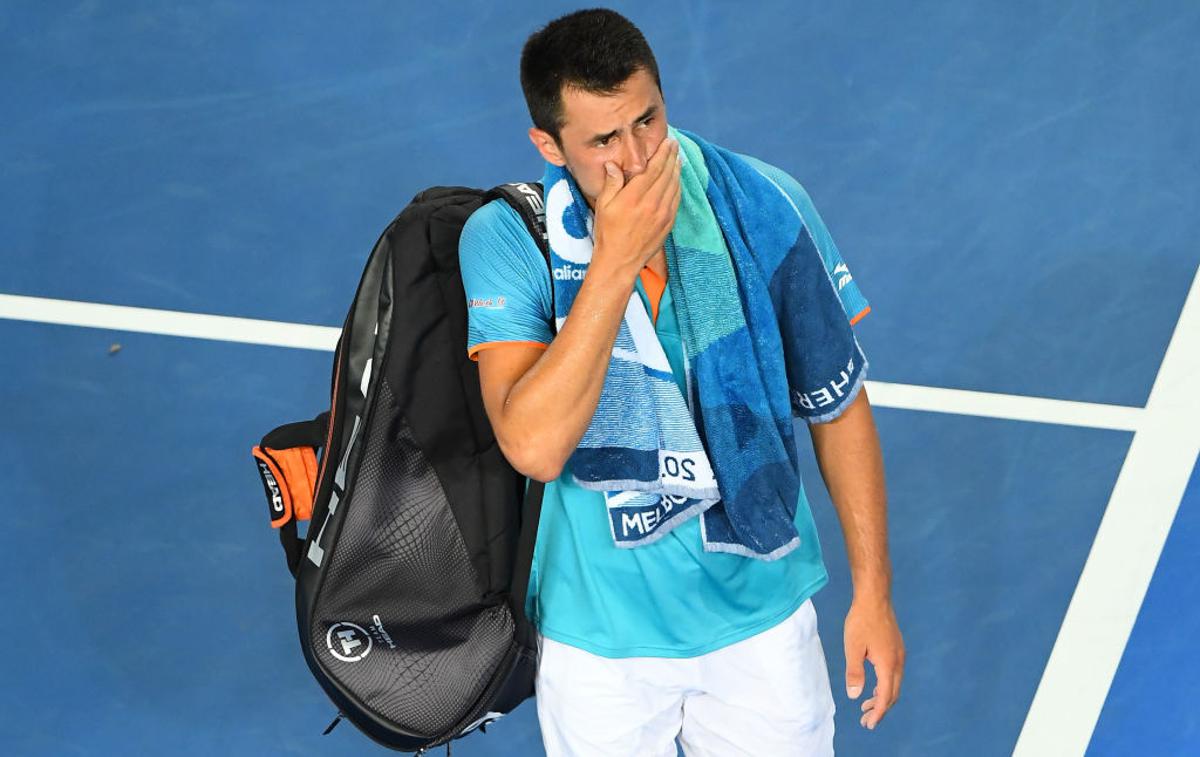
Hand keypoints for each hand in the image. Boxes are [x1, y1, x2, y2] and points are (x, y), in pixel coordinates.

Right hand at [591, 136, 681, 276]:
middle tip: (674, 145)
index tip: (667, 142)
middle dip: (672, 157)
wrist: (620, 262)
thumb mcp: (603, 206)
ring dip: (677, 170)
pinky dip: (678, 186)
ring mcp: (663, 214)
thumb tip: (614, 165)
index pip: (654, 168)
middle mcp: (652, 204)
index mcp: (635, 197)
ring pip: (675, 186)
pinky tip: (677, 180)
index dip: (662, 153)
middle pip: (667, 174)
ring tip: (677, 158)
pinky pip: (677, 199)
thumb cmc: (608, 234)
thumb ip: (611, 183)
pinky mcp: (668, 224)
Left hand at [844, 596, 904, 729]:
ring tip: (866, 706)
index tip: (869, 724)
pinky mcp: (896, 649)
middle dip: (880, 709)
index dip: (878, 713)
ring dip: (882, 698)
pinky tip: (873, 687)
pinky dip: (884, 686)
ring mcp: (899, 655)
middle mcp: (898, 662)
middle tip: (865, 721)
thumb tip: (855, 696)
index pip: (885, 697)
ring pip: (894, 685)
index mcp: (888, 664)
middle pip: (892, 694)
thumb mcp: (853, 647)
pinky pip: (894, 675)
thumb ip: (854, 672)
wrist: (875, 597)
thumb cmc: (861, 620)